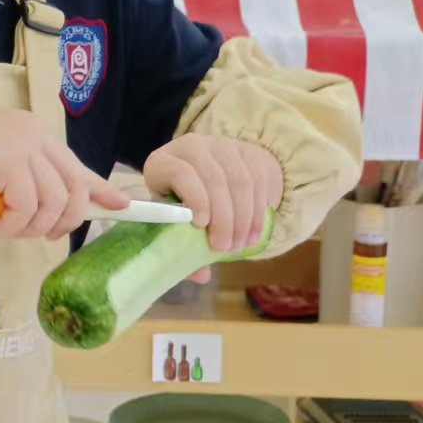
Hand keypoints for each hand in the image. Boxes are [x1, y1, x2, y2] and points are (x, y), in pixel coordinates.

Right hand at [0, 99, 129, 239]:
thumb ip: (14, 184)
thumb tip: (39, 214)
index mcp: (30, 133)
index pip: (75, 164)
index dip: (100, 188)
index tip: (121, 206)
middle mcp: (32, 133)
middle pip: (73, 188)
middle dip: (62, 222)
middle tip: (37, 236)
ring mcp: (21, 142)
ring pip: (52, 201)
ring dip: (28, 227)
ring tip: (1, 229)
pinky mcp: (6, 156)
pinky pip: (24, 205)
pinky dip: (9, 225)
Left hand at [143, 134, 283, 279]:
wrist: (213, 169)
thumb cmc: (184, 200)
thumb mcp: (174, 215)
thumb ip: (180, 242)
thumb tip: (200, 275)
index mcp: (163, 161)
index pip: (180, 173)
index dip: (193, 198)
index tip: (200, 225)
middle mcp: (192, 146)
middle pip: (214, 179)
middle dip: (223, 218)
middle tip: (224, 248)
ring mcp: (223, 146)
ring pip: (240, 181)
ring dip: (242, 218)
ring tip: (240, 245)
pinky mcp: (249, 152)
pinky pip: (259, 182)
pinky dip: (257, 212)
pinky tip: (253, 233)